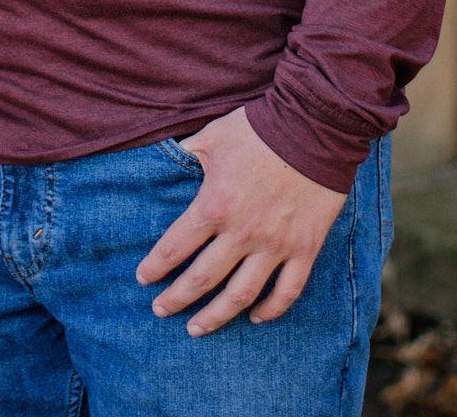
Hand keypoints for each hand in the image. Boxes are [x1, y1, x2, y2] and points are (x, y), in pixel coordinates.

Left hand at [135, 106, 345, 335]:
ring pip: (240, 295)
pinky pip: (287, 292)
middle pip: (201, 279)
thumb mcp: (212, 135)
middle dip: (176, 298)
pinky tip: (254, 317)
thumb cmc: (258, 128)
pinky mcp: (304, 249)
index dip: (155, 267)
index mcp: (214, 205)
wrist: (313, 127)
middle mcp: (241, 233)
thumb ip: (188, 153)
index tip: (143, 278)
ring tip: (196, 329)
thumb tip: (170, 159)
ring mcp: (275, 245)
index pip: (174, 247)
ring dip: (215, 316)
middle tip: (160, 310)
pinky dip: (270, 310)